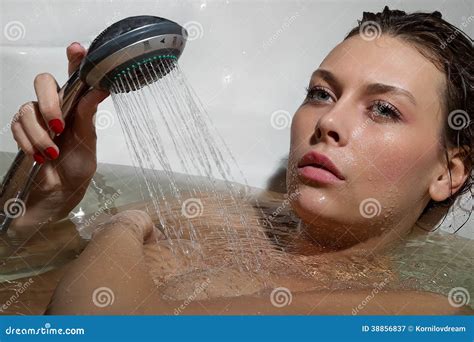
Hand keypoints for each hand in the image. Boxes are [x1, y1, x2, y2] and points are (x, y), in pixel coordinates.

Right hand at [10, 42, 108, 226]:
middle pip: (43, 82)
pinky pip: (16, 125)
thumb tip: (100, 89)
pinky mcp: (22, 130)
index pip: (75, 78)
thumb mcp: (87, 145)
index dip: (74, 61)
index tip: (76, 49)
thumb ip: (87, 117)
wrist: (55, 195)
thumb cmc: (76, 171)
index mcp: (77, 108)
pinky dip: (27, 141)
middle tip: (59, 126)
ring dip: (39, 133)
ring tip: (49, 153)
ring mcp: (37, 118)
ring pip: (27, 108)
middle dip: (49, 103)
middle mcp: (57, 108)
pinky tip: (37, 155)